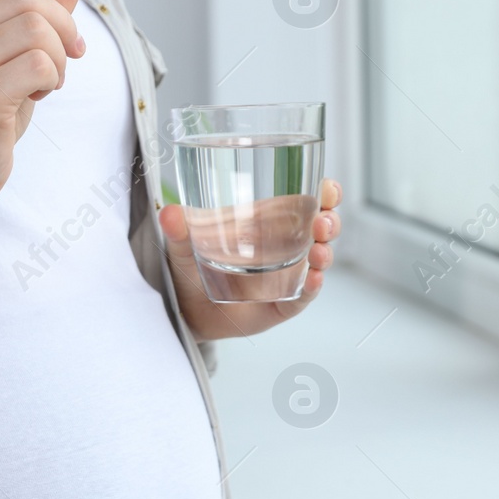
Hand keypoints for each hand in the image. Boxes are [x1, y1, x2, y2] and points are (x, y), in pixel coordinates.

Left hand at [158, 178, 343, 340]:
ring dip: (325, 254)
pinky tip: (313, 279)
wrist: (186, 310)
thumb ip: (177, 230)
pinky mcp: (282, 303)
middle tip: (323, 223)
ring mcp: (287, 277)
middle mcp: (286, 248)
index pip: (307, 203)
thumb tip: (168, 213)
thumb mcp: (184, 246)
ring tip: (319, 252)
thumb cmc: (193, 269)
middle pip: (322, 230)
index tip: (329, 187)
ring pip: (319, 262)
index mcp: (270, 224)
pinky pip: (303, 296)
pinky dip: (312, 288)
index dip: (326, 194)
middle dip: (330, 222)